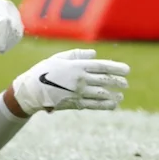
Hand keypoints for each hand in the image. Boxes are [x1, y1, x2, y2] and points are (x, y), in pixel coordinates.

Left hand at [0, 0, 24, 52]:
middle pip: (13, 28)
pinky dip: (10, 43)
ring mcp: (14, 14)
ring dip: (7, 45)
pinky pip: (17, 34)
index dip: (2, 36)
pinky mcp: (16, 20)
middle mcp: (9, 8)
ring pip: (17, 33)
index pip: (4, 21)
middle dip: (3, 42)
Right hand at [10, 49, 128, 114]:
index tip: (127, 70)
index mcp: (77, 66)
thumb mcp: (59, 58)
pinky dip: (105, 105)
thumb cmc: (44, 71)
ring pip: (101, 94)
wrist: (31, 91)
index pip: (102, 66)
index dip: (116, 68)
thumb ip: (77, 55)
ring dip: (113, 95)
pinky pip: (93, 105)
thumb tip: (94, 54)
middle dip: (117, 81)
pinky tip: (113, 105)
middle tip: (126, 83)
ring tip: (121, 95)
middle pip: (104, 80)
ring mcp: (78, 93)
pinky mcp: (75, 103)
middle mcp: (80, 80)